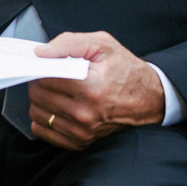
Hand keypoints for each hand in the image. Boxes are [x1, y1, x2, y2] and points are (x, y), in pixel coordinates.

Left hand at [27, 31, 164, 150]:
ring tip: (55, 90)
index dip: (40, 67)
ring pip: (37, 114)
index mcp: (90, 88)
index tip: (44, 63)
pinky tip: (55, 106)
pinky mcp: (81, 142)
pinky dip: (44, 118)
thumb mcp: (102, 44)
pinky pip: (44, 131)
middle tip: (50, 75)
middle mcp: (85, 114)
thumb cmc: (125, 69)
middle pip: (38, 96)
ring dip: (40, 100)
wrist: (148, 98)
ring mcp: (82, 131)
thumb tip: (40, 52)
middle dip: (39, 82)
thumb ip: (68, 43)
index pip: (44, 78)